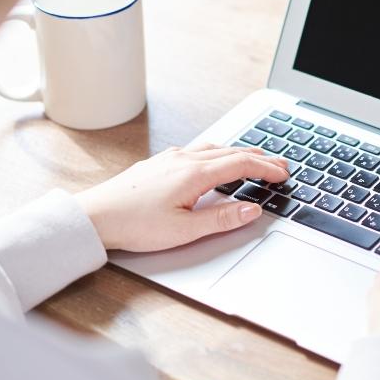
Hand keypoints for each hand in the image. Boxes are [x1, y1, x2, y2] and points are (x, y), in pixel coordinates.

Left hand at [75, 143, 288, 251]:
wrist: (95, 217)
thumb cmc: (134, 224)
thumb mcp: (184, 230)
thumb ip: (222, 218)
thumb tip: (251, 209)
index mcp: (194, 174)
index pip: (241, 163)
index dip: (267, 168)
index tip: (284, 173)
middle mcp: (183, 159)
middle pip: (231, 151)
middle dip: (258, 157)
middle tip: (279, 165)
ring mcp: (169, 158)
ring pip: (213, 148)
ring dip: (238, 152)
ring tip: (253, 160)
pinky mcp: (158, 163)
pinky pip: (196, 150)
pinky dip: (217, 153)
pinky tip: (214, 161)